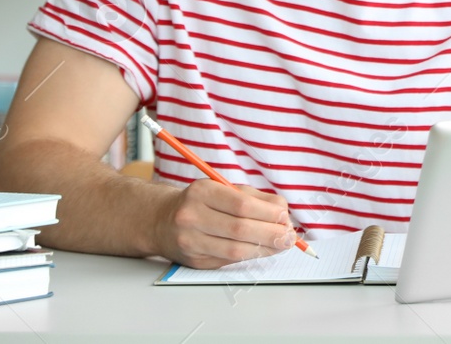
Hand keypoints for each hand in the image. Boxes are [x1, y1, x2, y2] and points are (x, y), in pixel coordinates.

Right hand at [153, 179, 300, 268]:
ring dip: (265, 248)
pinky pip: (228, 261)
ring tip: (281, 245)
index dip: (268, 213)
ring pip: (235, 250)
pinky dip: (251, 256)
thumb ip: (254, 198)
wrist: (161, 222)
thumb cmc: (201, 203)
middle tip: (290, 236)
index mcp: (201, 192)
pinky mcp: (194, 260)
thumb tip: (283, 213)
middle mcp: (191, 216)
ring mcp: (190, 241)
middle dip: (271, 234)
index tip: (285, 217)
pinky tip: (263, 250)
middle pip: (240, 229)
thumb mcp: (223, 189)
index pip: (242, 204)